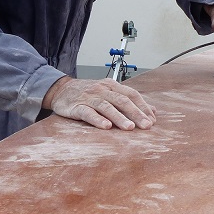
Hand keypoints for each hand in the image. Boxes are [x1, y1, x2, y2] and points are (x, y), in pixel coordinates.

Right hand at [42, 77, 156, 130]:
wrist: (60, 90)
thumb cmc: (88, 93)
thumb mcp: (109, 92)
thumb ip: (129, 101)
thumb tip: (153, 111)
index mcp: (111, 85)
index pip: (131, 94)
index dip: (143, 107)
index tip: (152, 120)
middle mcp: (102, 90)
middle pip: (122, 100)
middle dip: (136, 113)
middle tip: (146, 126)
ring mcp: (89, 98)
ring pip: (106, 106)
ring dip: (119, 117)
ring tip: (130, 128)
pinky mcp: (77, 107)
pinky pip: (88, 113)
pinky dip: (97, 119)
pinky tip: (106, 126)